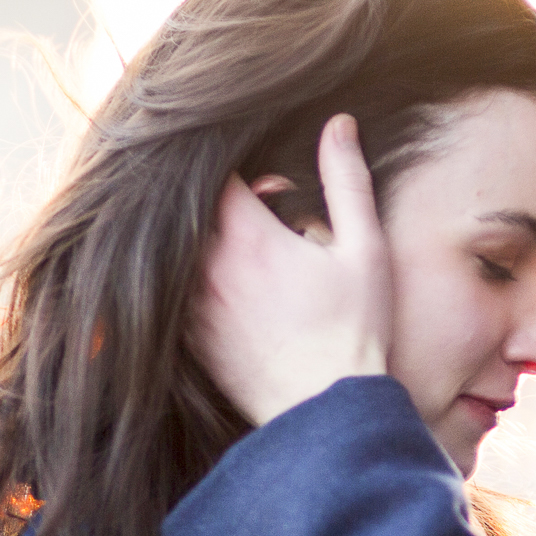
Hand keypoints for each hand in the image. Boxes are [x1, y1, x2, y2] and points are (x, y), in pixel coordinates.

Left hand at [194, 115, 392, 424]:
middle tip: (256, 218)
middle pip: (188, 210)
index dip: (238, 171)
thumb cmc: (353, 331)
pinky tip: (231, 296)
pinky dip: (192, 284)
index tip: (267, 188)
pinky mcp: (187, 341)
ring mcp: (191, 307)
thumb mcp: (364, 249)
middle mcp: (207, 268)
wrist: (325, 413)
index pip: (214, 175)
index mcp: (248, 237)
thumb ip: (347, 180)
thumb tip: (338, 123)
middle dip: (218, 206)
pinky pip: (172, 297)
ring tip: (245, 258)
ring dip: (201, 244)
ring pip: (175, 253)